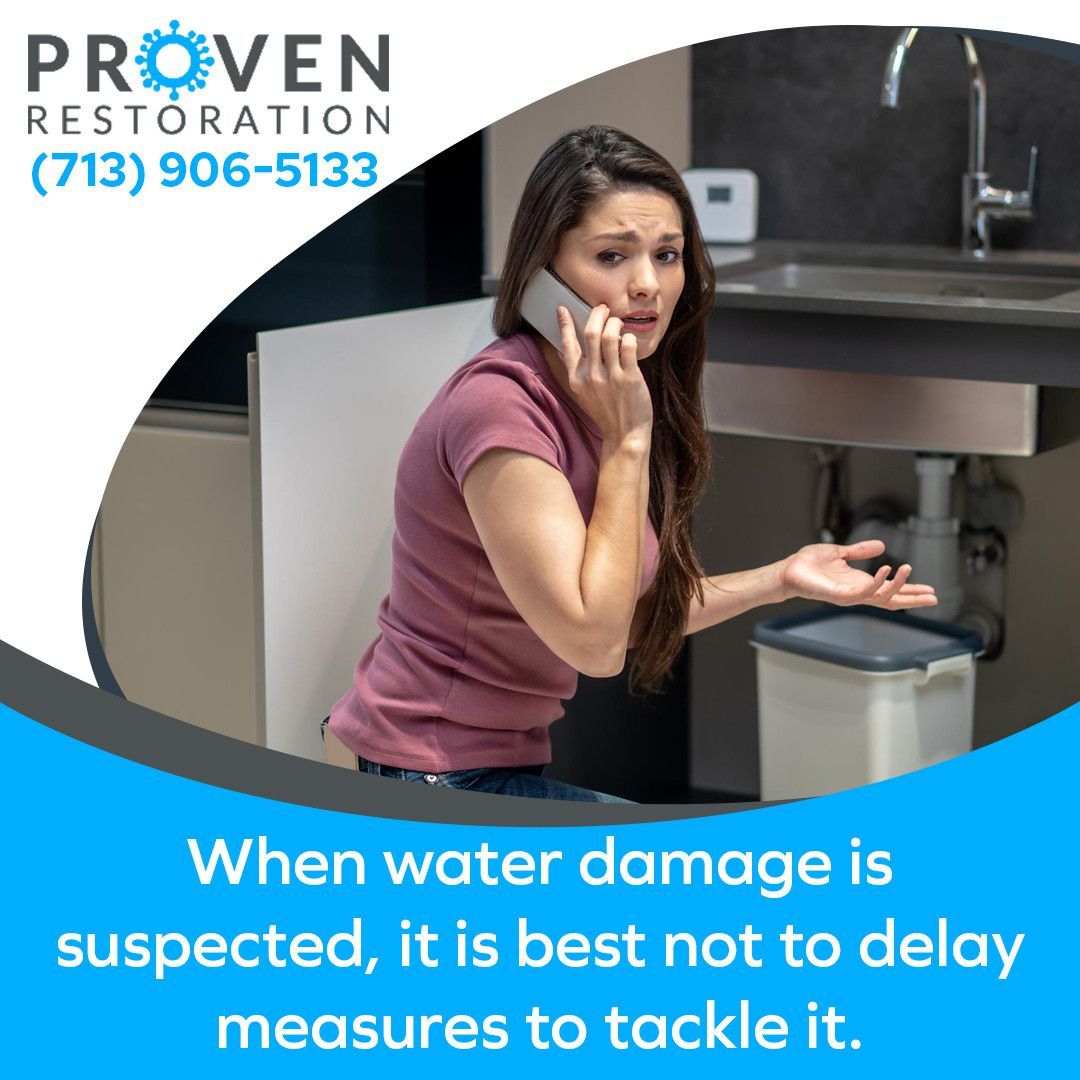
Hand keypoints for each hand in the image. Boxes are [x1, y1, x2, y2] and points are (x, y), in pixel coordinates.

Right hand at [557, 303, 651, 444]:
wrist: (625, 434)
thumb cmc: (606, 412)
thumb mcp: (584, 393)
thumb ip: (576, 371)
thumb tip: (565, 351)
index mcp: (577, 378)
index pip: (568, 344)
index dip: (565, 324)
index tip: (563, 308)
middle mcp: (591, 375)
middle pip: (591, 332)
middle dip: (598, 314)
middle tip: (603, 310)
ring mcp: (610, 376)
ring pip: (610, 335)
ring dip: (615, 323)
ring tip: (618, 323)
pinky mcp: (629, 377)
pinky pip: (628, 346)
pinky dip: (629, 338)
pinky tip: (630, 340)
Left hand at [779, 539, 937, 611]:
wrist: (789, 569)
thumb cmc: (810, 564)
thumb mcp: (841, 552)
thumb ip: (860, 550)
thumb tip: (882, 546)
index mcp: (860, 583)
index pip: (891, 591)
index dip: (910, 591)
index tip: (930, 591)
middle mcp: (858, 592)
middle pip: (892, 600)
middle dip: (913, 599)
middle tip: (934, 596)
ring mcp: (850, 596)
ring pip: (882, 597)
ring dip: (898, 585)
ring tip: (908, 569)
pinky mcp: (840, 596)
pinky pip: (864, 592)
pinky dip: (877, 582)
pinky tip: (886, 569)